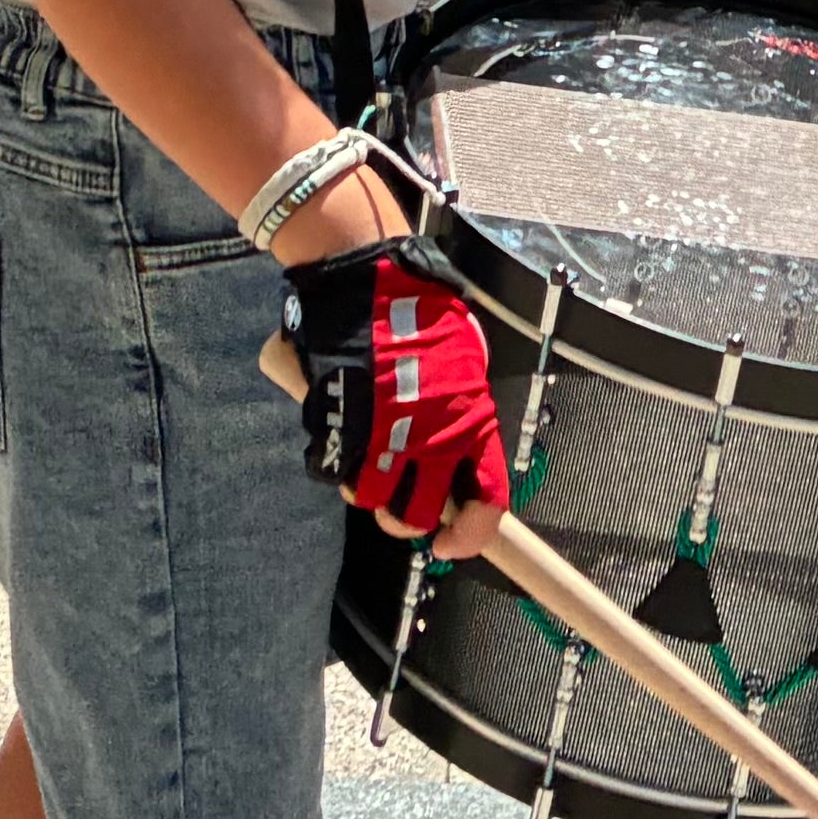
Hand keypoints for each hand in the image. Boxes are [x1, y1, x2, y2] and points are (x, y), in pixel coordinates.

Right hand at [291, 240, 511, 546]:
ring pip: (369, 500)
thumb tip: (463, 448)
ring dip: (366, 490)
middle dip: (405, 517)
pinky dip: (332, 464)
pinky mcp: (335, 425)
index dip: (470, 536)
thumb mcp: (464, 358)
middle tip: (398, 497)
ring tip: (366, 462)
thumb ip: (465, 408)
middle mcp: (428, 438)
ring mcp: (378, 436)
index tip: (449, 544)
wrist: (364, 274)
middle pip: (416, 517)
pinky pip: (331, 471)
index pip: (486, 502)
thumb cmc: (417, 309)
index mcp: (470, 420)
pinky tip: (337, 440)